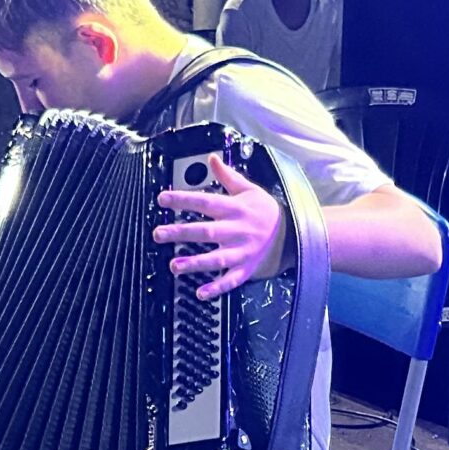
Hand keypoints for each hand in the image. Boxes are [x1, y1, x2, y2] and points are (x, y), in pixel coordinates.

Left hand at [155, 155, 284, 299]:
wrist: (290, 232)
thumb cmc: (264, 210)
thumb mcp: (249, 189)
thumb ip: (227, 176)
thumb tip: (211, 157)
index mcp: (235, 209)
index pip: (205, 202)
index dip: (183, 200)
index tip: (162, 199)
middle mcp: (237, 230)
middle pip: (206, 232)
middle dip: (181, 233)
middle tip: (158, 234)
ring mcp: (241, 252)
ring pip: (216, 259)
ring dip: (195, 263)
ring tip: (174, 265)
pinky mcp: (245, 268)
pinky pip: (231, 280)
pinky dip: (217, 288)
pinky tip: (200, 293)